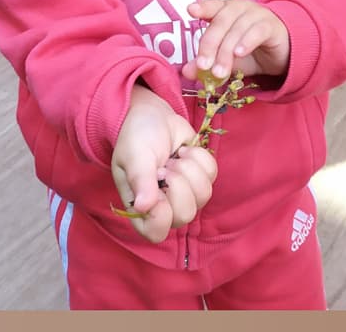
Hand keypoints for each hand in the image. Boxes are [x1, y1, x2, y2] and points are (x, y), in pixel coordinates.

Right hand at [111, 84, 215, 243]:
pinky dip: (199, 158)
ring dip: (189, 168)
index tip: (158, 182)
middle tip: (165, 164)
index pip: (156, 232)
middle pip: (186, 214)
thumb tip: (143, 207)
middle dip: (178, 182)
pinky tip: (184, 151)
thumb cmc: (135, 136)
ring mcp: (185, 195)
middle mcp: (164, 207)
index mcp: (140, 208)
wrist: (150, 114)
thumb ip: (140, 180)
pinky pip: (212, 176)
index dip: (162, 213)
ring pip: (203, 196)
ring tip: (174, 157)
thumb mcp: (133, 155)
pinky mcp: (200, 178)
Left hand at [181, 0, 290, 80]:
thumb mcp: (227, 59)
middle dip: (209, 45)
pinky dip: (246, 42)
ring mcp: (256, 15)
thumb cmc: (252, 51)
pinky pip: (257, 31)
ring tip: (219, 72)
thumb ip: (208, 62)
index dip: (202, 7)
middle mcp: (239, 8)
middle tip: (203, 65)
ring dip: (226, 52)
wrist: (284, 53)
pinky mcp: (271, 26)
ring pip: (237, 29)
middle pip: (221, 22)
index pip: (212, 6)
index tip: (190, 10)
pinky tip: (239, 54)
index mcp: (225, 10)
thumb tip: (186, 72)